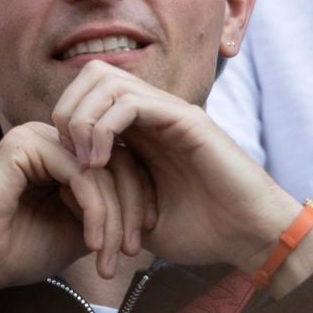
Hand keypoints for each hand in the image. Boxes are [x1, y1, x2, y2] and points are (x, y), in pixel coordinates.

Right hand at [0, 121, 152, 310]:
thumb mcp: (77, 230)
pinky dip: (95, 210)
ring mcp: (38, 136)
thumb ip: (106, 210)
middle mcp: (53, 138)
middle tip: (132, 251)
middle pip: (118, 160)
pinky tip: (94, 241)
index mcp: (63, 154)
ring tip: (109, 256)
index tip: (144, 240)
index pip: (119, 164)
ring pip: (103, 169)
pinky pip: (81, 173)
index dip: (139, 200)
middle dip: (132, 209)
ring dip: (114, 217)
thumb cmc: (16, 252)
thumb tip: (144, 208)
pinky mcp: (25, 143)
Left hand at [52, 60, 306, 272]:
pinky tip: (99, 162)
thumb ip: (104, 196)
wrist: (250, 238)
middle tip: (67, 152)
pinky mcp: (186, 120)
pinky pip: (132, 102)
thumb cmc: (200, 231)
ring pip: (108, 81)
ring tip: (84, 159)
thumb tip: (62, 183)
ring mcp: (170, 112)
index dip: (66, 117)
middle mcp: (154, 112)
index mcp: (141, 128)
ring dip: (84, 116)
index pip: (89, 92)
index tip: (62, 160)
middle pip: (94, 75)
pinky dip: (104, 127)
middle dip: (69, 108)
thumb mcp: (135, 215)